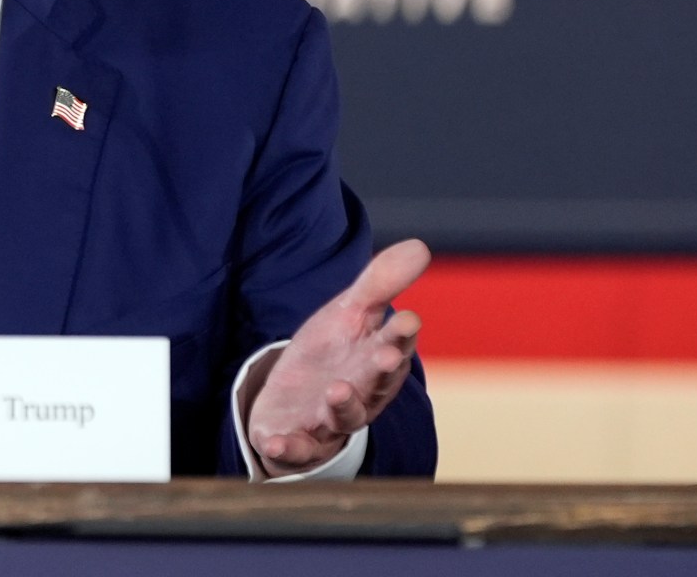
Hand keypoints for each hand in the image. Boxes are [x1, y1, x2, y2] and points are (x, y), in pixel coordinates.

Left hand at [245, 238, 429, 475]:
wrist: (292, 400)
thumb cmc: (331, 354)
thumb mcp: (348, 314)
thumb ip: (379, 284)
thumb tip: (420, 246)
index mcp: (375, 360)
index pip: (394, 345)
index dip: (401, 334)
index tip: (408, 318)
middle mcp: (361, 395)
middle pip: (374, 385)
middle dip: (380, 372)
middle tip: (388, 356)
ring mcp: (329, 422)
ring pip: (343, 418)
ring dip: (343, 406)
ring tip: (337, 390)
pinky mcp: (298, 441)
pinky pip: (295, 449)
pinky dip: (288, 448)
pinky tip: (276, 442)